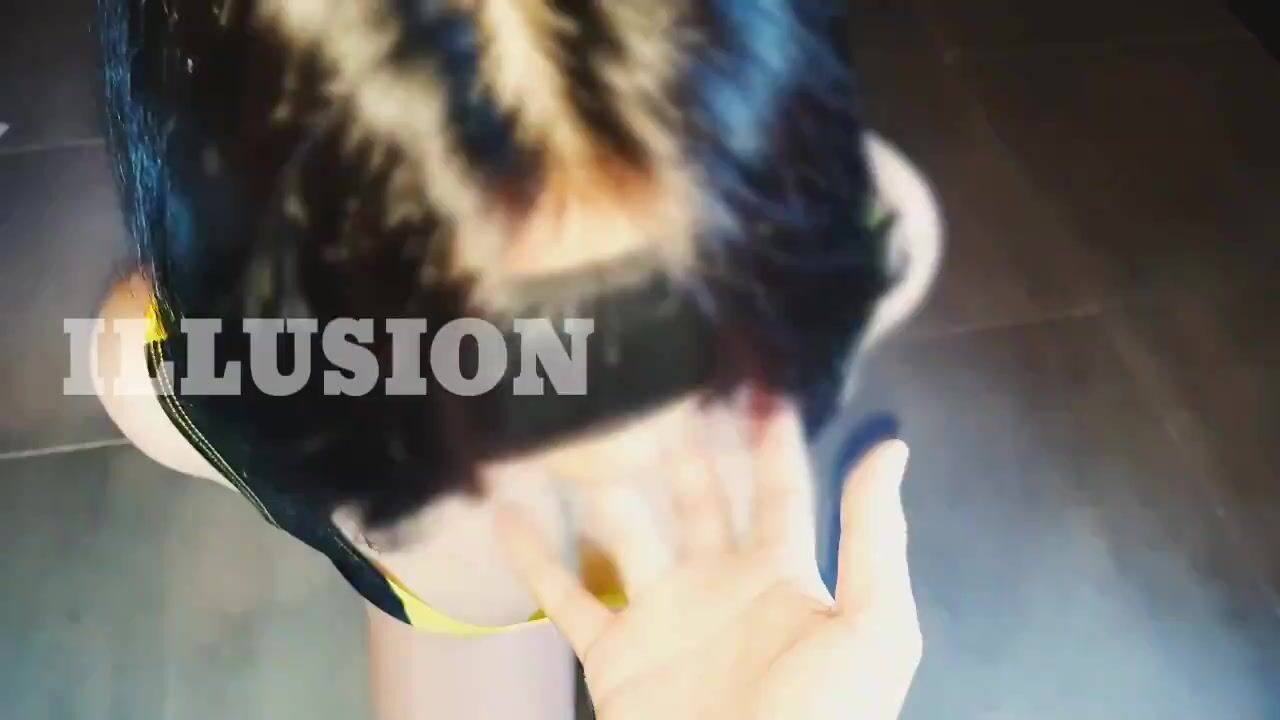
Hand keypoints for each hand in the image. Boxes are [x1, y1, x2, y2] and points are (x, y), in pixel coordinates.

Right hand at [496, 408, 921, 719]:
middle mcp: (720, 585)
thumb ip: (874, 538)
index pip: (778, 492)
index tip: (755, 382)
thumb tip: (888, 447)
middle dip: (681, 446)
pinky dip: (533, 557)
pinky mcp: (614, 654)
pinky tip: (506, 512)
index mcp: (785, 578)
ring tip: (580, 429)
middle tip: (660, 385)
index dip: (770, 440)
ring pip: (625, 532)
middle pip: (697, 498)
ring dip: (603, 485)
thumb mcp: (874, 628)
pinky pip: (565, 597)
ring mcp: (663, 616)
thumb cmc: (827, 718)